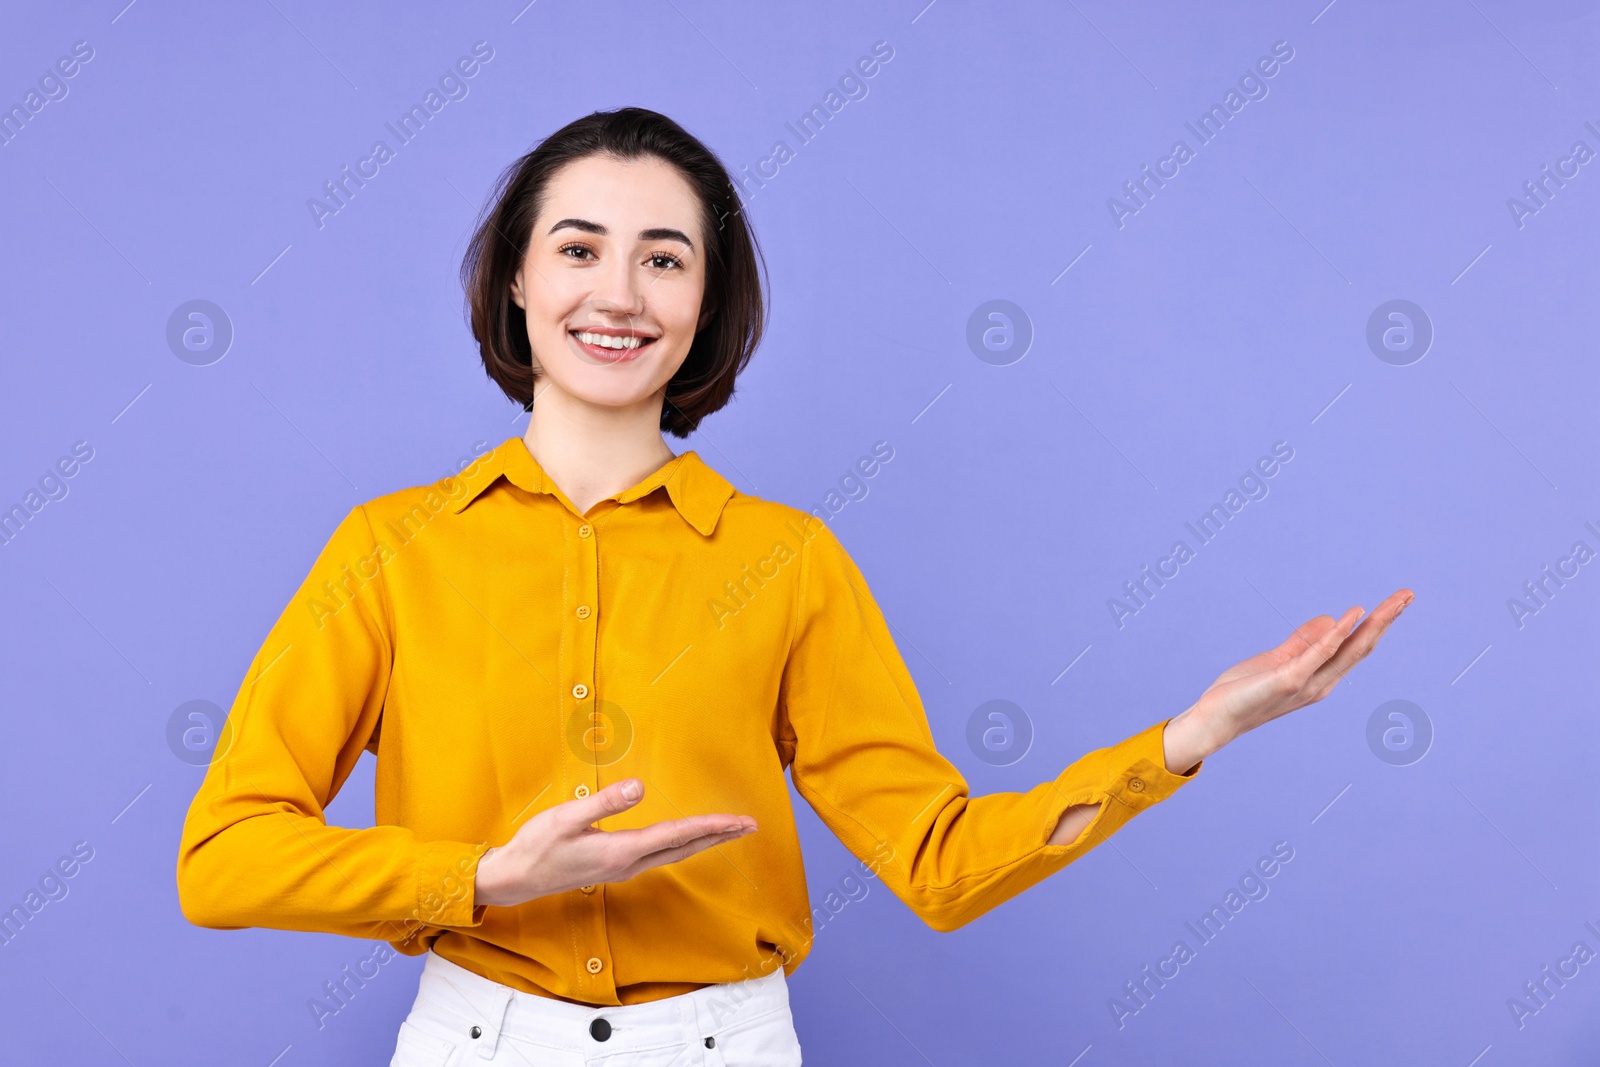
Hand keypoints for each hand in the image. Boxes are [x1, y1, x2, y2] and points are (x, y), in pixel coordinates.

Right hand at [473, 778, 756, 907]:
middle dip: (719, 835)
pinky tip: (689, 838)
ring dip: (705, 840)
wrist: (517, 878)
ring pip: (677, 853)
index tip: (738, 820)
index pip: (676, 835)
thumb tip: (639, 787)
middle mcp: (629, 864)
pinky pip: (663, 855)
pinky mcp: (617, 866)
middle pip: (685, 848)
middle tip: (751, 825)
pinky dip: (684, 844)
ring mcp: (624, 868)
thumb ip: (604, 802)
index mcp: (621, 851)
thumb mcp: (566, 818)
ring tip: (730, 830)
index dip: (709, 825)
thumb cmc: (538, 845)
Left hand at [1163, 588, 1415, 771]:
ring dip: (1374, 623)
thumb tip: (1331, 619)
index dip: (1377, 623)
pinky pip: (1317, 654)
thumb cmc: (1244, 692)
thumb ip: (1303, 642)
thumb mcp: (1278, 660)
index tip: (1397, 600)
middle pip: (1362, 647)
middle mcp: (1322, 683)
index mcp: (1320, 677)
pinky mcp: (1289, 680)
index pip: (1356, 647)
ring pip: (1350, 650)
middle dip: (1386, 619)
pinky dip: (1337, 634)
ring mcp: (1308, 684)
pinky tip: (1353, 615)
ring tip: (1396, 601)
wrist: (1217, 719)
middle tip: (1408, 594)